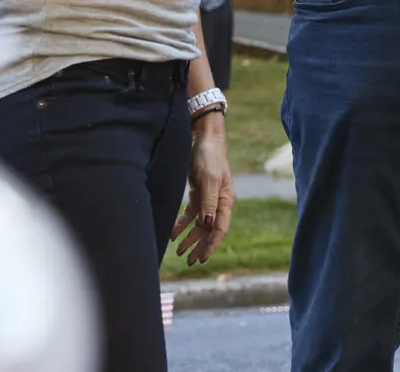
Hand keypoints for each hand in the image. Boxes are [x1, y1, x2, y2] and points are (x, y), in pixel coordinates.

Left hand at [173, 114, 233, 266]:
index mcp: (225, 200)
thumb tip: (208, 225)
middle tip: (189, 262)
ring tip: (179, 252)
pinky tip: (173, 233)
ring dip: (190, 238)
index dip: (211, 245)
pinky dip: (182, 224)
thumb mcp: (209, 179)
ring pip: (199, 224)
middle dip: (199, 246)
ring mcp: (207, 198)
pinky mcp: (197, 192)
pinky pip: (190, 214)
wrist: (203, 137)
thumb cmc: (210, 156)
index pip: (220, 228)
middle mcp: (218, 202)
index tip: (201, 259)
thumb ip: (209, 202)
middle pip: (209, 230)